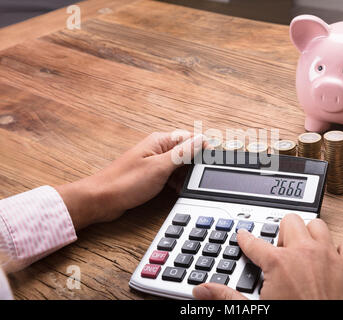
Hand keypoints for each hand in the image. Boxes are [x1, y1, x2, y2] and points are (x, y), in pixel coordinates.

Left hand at [56, 131, 206, 229]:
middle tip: (201, 176)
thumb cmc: (125, 182)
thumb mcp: (160, 167)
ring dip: (186, 174)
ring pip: (179, 165)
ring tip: (187, 185)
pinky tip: (178, 189)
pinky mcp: (150, 175)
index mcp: (160, 141)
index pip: (190, 138)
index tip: (214, 159)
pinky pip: (171, 175)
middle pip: (186, 151)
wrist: (101, 200)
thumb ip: (183, 153)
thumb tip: (202, 139)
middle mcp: (157, 149)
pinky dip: (177, 182)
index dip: (204, 148)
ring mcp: (154, 162)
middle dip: (195, 163)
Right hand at [193, 214, 342, 299]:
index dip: (245, 238)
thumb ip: (226, 297)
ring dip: (310, 235)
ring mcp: (329, 257)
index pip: (254, 242)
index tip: (244, 236)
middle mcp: (304, 253)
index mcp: (279, 263)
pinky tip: (332, 259)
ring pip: (318, 226)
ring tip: (304, 249)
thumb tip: (202, 291)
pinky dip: (340, 250)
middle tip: (280, 249)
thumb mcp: (256, 310)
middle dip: (282, 232)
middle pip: (289, 221)